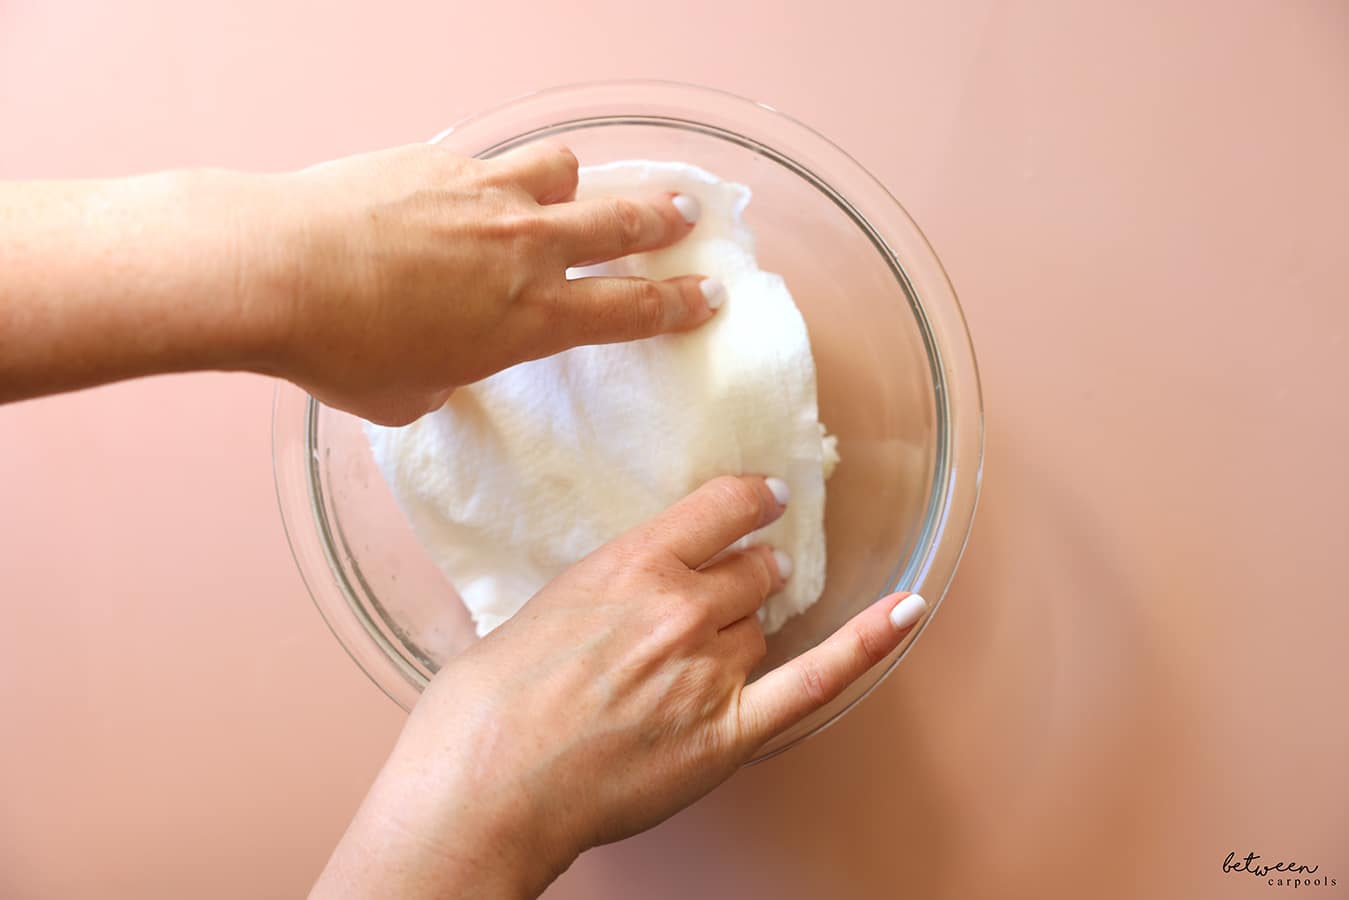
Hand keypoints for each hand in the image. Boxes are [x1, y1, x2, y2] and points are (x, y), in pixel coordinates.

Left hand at [249, 142, 716, 424]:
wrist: (275, 271)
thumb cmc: (339, 351)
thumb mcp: (408, 396)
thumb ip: (448, 379)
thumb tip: (443, 366)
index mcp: (531, 320)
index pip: (632, 310)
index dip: (679, 304)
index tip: (708, 295)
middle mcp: (525, 250)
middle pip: (623, 223)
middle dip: (664, 221)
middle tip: (687, 216)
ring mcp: (486, 196)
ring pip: (564, 170)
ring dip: (578, 183)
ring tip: (571, 189)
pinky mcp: (440, 162)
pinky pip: (491, 161)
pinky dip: (497, 176)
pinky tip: (468, 189)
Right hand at [314, 475, 928, 897]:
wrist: (482, 788)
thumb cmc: (487, 705)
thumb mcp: (544, 608)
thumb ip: (611, 587)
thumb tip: (643, 588)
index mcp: (631, 564)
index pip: (723, 506)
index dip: (751, 501)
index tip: (762, 501)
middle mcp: (680, 607)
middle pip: (754, 572)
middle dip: (745, 578)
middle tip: (718, 598)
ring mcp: (708, 670)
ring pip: (763, 627)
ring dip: (744, 635)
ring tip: (694, 664)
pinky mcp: (728, 732)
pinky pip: (815, 678)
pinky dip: (867, 641)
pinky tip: (909, 608)